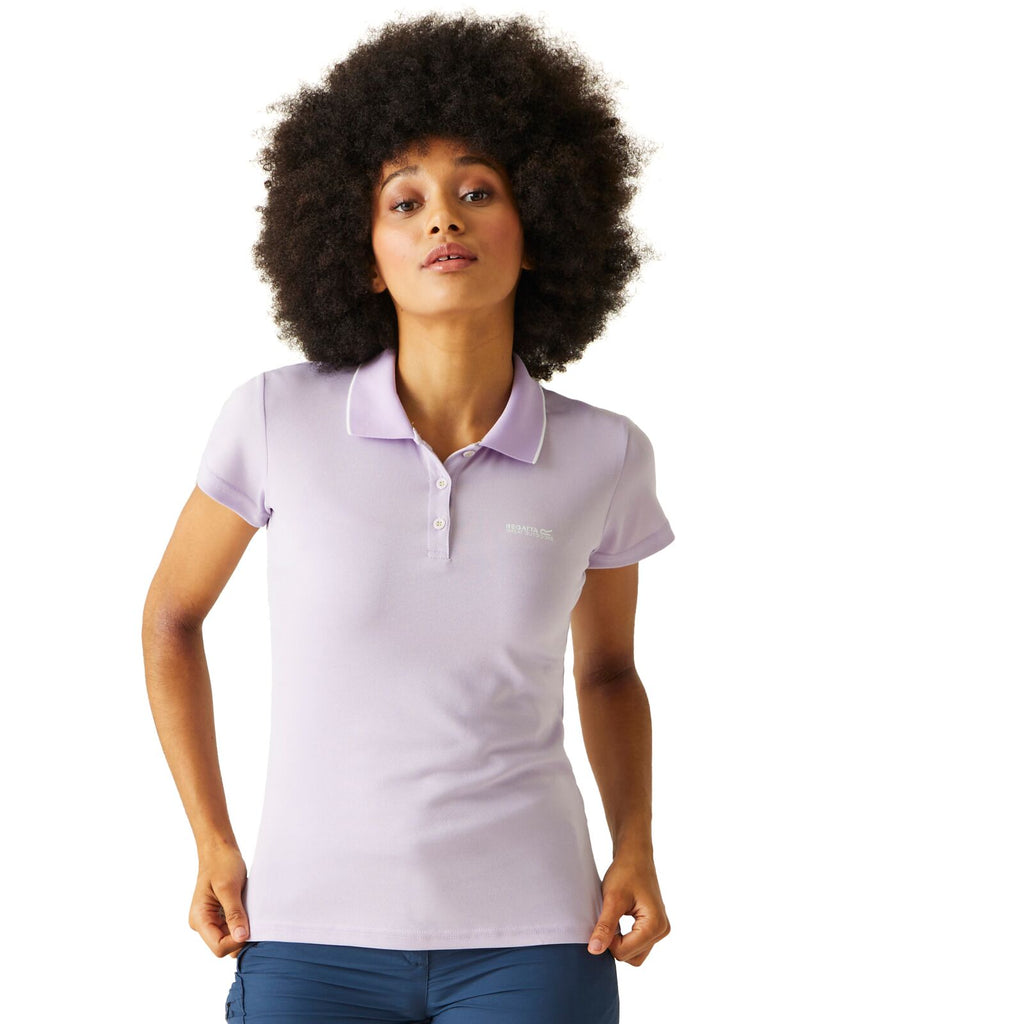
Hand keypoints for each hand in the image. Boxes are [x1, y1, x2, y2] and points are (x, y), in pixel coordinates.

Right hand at [188, 843, 250, 957]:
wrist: (219, 849)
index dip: (236, 942)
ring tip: (250, 910)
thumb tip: (241, 937)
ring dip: (243, 928)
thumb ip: (234, 913)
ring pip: (230, 938)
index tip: (251, 927)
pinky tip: (248, 909)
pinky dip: (243, 922)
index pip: (218, 947)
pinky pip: (232, 928)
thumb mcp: (229, 888)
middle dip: (240, 937)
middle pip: (224, 945)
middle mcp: (202, 923)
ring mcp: (211, 920)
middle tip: (255, 918)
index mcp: (199, 919)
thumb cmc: (221, 864)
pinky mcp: (219, 915)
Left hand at [587, 851, 670, 965]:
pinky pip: (638, 944)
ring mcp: (660, 929)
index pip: (625, 952)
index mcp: (655, 925)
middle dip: (615, 944)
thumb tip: (594, 951)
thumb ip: (605, 926)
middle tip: (606, 919)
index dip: (607, 941)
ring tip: (613, 918)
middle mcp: (662, 931)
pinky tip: (618, 920)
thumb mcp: (612, 899)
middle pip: (632, 957)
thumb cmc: (625, 872)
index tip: (603, 919)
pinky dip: (625, 937)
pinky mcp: (654, 926)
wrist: (635, 855)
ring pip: (635, 953)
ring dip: (620, 941)